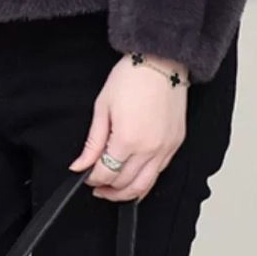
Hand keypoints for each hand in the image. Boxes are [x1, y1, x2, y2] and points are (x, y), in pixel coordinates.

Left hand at [68, 53, 188, 201]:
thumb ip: (92, 143)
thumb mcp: (102, 108)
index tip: (86, 177)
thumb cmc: (132, 78)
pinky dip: (145, 181)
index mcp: (127, 140)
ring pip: (145, 185)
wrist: (161, 62)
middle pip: (125, 184)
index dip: (92, 179)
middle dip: (107, 189)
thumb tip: (80, 165)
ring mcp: (165, 149)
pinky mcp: (176, 144)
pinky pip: (160, 173)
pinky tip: (135, 179)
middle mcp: (149, 149)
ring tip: (113, 190)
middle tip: (97, 186)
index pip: (106, 174)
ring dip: (127, 193)